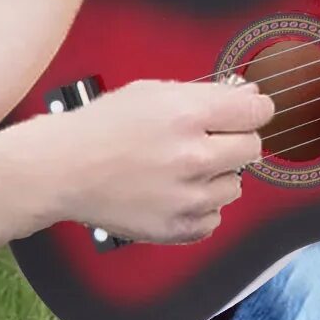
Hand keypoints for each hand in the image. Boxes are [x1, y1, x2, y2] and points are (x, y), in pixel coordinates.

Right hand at [51, 77, 274, 244]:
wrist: (62, 169)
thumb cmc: (104, 126)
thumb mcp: (154, 92)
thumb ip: (207, 94)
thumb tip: (251, 97)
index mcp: (188, 116)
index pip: (257, 112)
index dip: (253, 109)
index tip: (245, 112)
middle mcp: (193, 157)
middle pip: (252, 148)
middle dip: (235, 140)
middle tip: (208, 140)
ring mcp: (186, 197)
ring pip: (235, 186)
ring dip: (218, 176)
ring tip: (183, 169)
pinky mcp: (176, 228)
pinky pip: (214, 218)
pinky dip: (201, 208)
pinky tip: (175, 192)